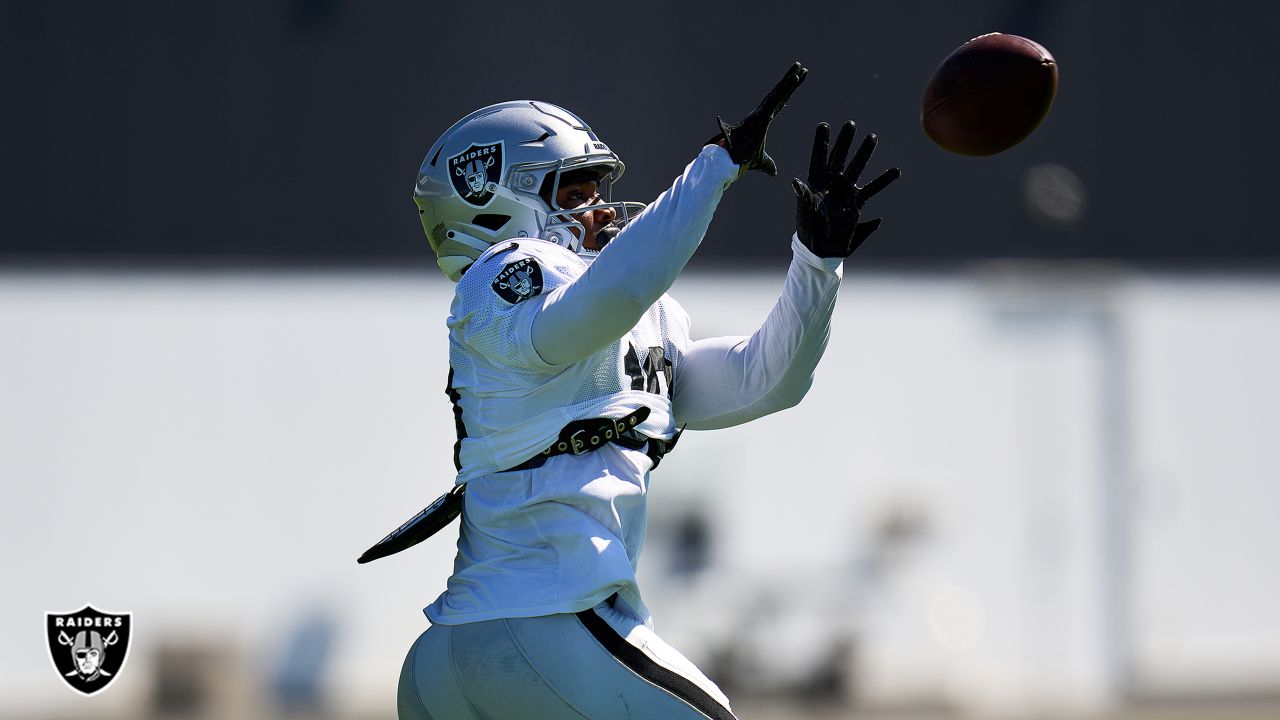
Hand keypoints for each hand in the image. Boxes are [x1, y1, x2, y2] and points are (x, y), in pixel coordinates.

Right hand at [707, 62, 807, 175]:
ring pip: (778, 94)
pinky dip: (784, 89)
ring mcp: (761, 113)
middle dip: (791, 80)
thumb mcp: (761, 163)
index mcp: (763, 120)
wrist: (729, 162)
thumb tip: (774, 173)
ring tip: (800, 67)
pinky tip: (793, 79)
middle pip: (780, 94)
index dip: (788, 92)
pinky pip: (775, 100)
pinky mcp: (761, 116)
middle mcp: (762, 114)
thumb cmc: (741, 159)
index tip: (796, 81)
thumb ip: (768, 165)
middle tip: (801, 66)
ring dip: (790, 80)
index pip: (780, 104)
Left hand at [792, 121, 900, 257]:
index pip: (819, 157)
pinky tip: (895, 171)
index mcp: (815, 182)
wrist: (821, 248)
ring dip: (864, 153)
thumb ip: (802, 195)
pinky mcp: (856, 203)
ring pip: (857, 168)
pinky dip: (883, 181)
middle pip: (839, 157)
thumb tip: (795, 181)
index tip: (824, 125)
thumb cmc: (808, 229)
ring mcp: (844, 192)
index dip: (821, 142)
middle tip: (851, 124)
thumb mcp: (804, 210)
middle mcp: (831, 184)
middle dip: (845, 141)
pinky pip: (872, 189)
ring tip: (872, 137)